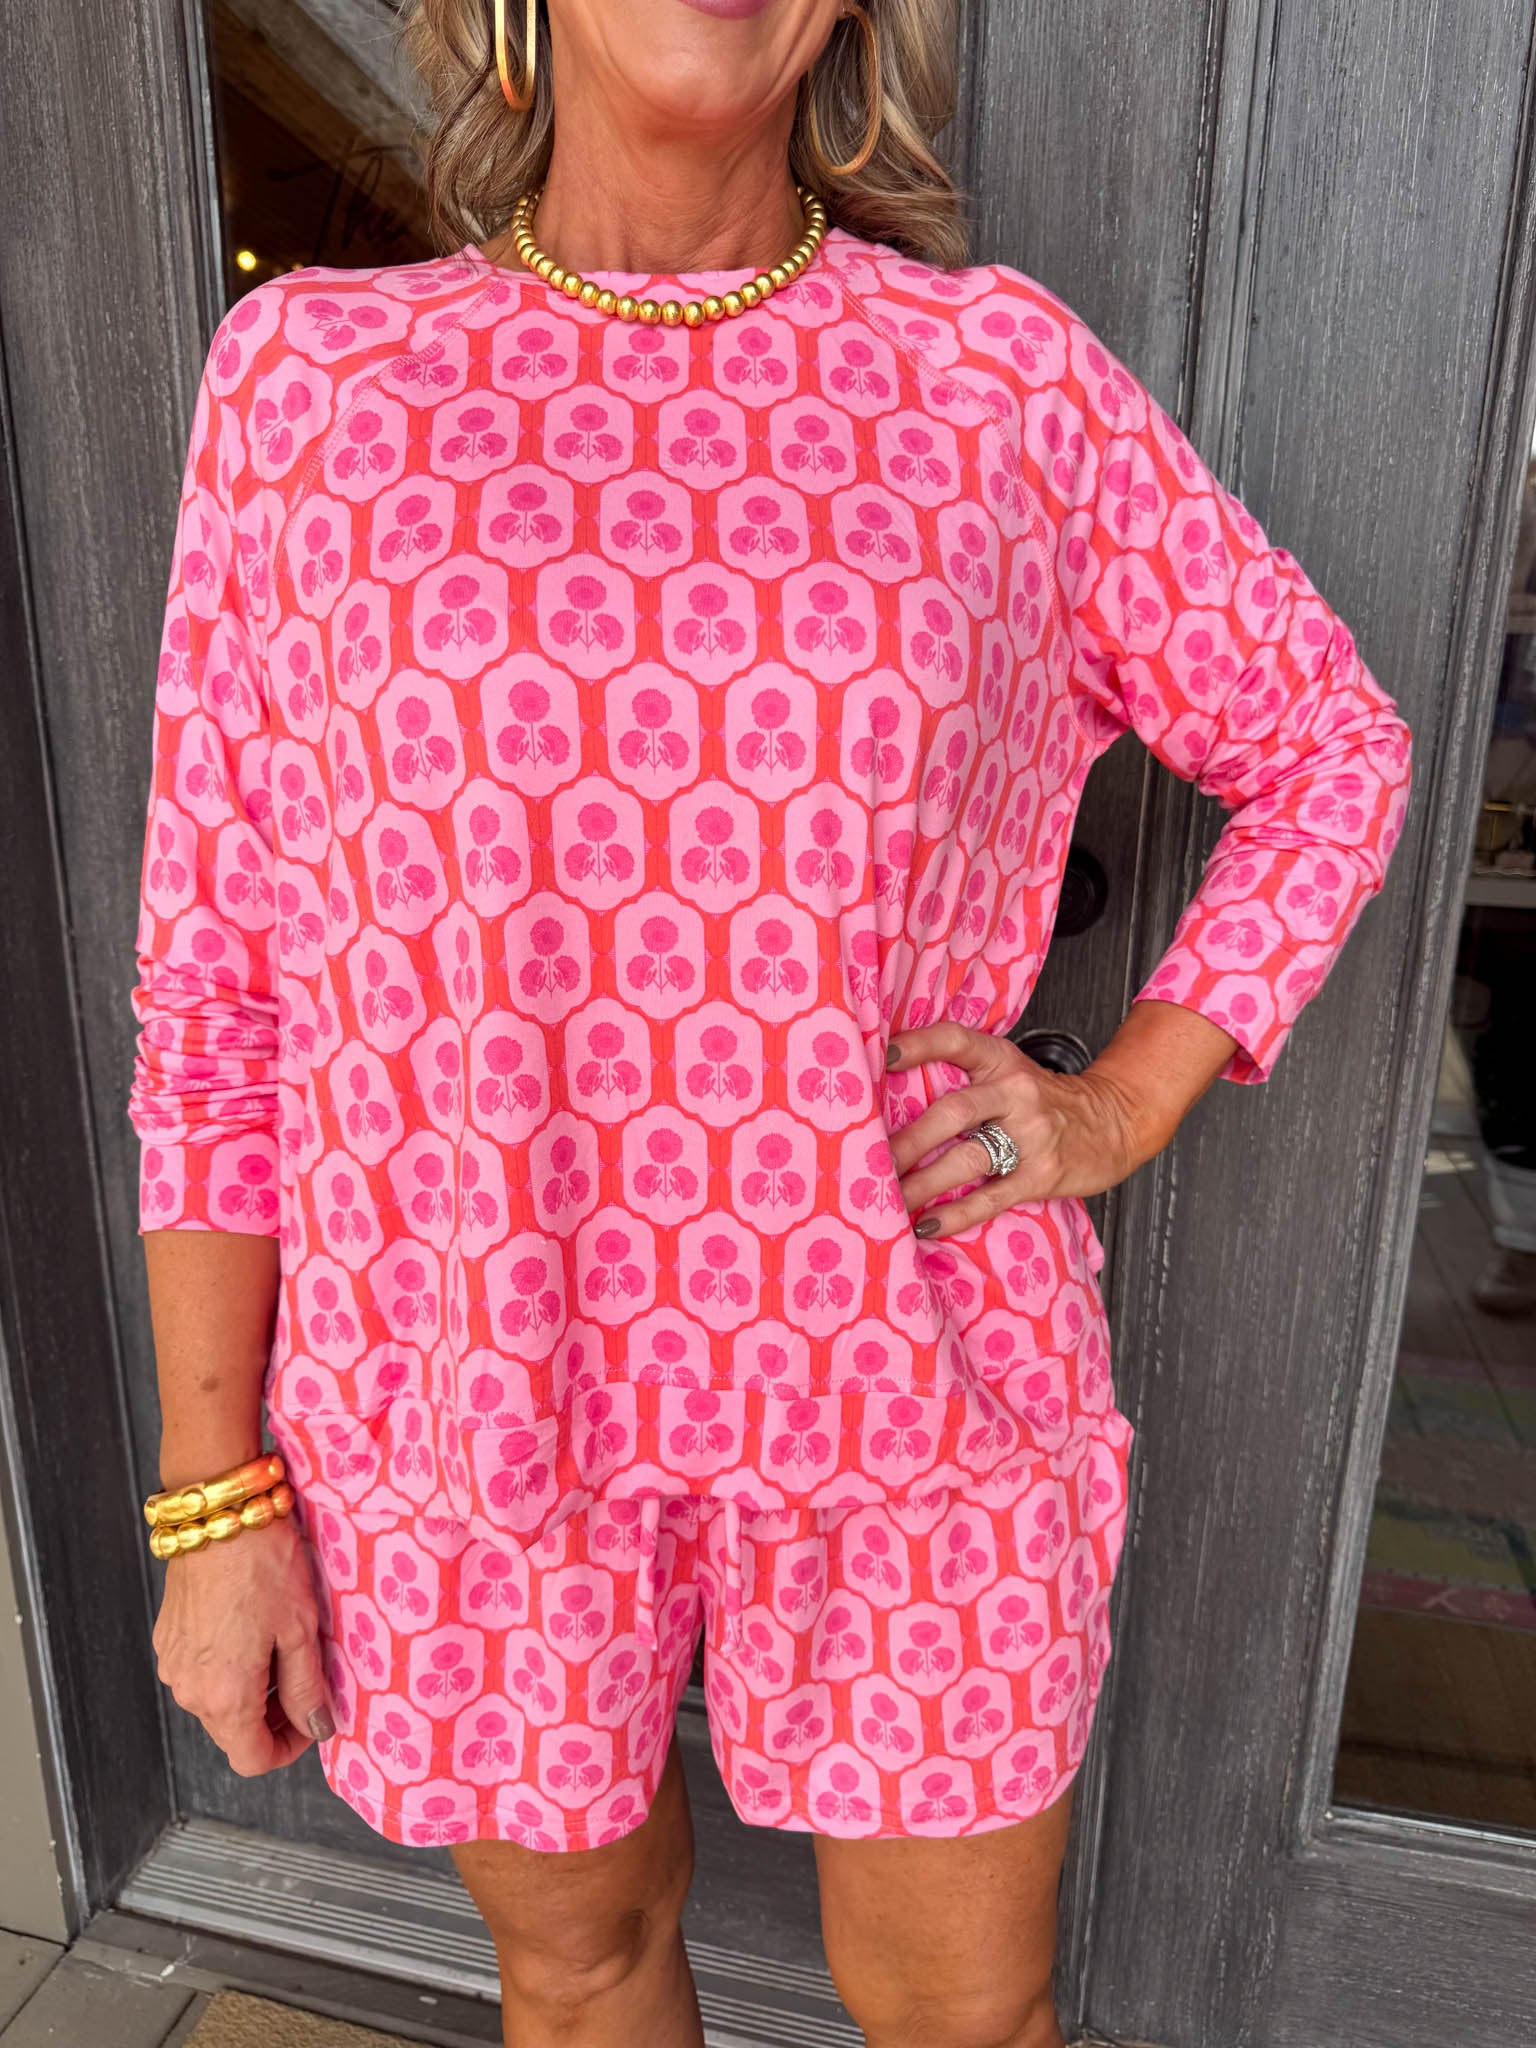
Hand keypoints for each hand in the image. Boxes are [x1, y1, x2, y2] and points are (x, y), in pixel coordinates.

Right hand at [153, 1516, 333, 1775]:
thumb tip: (318, 1726)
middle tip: (304, 1678)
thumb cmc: (264, 1565)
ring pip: (216, 1702)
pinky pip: (200, 1672)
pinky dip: (227, 1666)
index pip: (253, 1759)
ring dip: (250, 1691)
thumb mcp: (301, 1628)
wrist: (219, 1513)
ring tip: (281, 1645)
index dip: (288, 1748)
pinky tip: (252, 1629)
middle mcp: (188, 1689)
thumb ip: (307, 1687)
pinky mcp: (166, 1638)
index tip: (312, 1719)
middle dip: (272, 1718)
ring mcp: (172, 1663)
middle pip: (233, 1732)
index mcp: (224, 1695)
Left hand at [885, 1022, 1149, 1237]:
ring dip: (922, 1184)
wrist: (1114, 1122)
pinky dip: (956, 1214)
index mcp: (1001, 1061)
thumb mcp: (1009, 1072)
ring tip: (888, 1200)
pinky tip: (927, 1224)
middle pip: (953, 1111)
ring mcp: (1032, 1135)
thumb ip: (963, 1075)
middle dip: (907, 1140)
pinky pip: (992, 1197)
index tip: (882, 1056)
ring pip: (968, 1158)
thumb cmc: (1043, 1099)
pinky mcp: (1042, 1175)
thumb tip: (887, 1096)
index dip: (920, 1045)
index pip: (956, 1041)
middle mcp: (1016, 1092)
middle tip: (868, 1162)